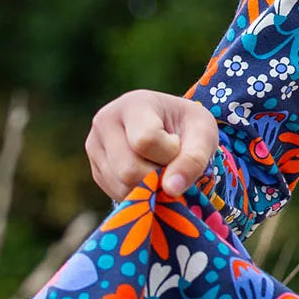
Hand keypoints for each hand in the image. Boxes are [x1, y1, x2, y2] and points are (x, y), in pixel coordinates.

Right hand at [86, 89, 218, 200]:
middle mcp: (106, 121)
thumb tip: (171, 189)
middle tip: (171, 162)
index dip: (170, 153)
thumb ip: (194, 159)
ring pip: (121, 186)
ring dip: (150, 187)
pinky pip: (116, 194)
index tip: (179, 144)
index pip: (146, 141)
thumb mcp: (204, 134)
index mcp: (134, 104)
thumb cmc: (189, 127)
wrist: (173, 129)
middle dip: (158, 176)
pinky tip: (148, 175)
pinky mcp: (95, 169)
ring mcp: (95, 146)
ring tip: (160, 167)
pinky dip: (139, 193)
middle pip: (128, 169)